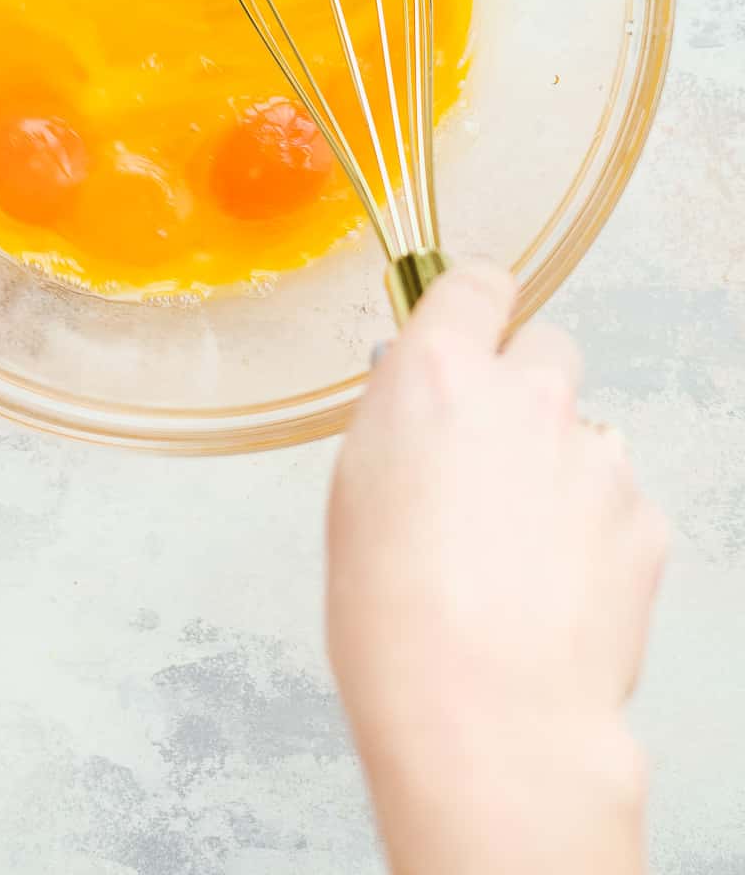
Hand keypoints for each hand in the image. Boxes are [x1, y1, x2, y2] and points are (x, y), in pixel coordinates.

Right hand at [326, 261, 667, 874]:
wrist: (484, 715)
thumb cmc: (395, 618)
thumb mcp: (355, 490)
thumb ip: (400, 420)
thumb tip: (422, 403)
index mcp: (438, 373)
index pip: (476, 283)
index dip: (475, 307)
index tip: (472, 327)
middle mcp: (524, 394)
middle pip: (545, 348)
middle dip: (524, 389)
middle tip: (490, 458)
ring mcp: (594, 454)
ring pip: (585, 432)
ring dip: (560, 467)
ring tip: (518, 552)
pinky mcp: (642, 518)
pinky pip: (619, 501)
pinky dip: (595, 533)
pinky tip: (555, 589)